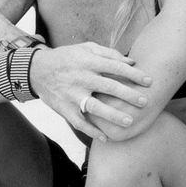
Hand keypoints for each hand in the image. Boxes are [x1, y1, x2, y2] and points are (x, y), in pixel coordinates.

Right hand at [30, 43, 151, 141]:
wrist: (36, 70)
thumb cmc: (68, 58)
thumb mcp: (86, 48)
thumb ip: (109, 54)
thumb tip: (132, 61)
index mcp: (88, 61)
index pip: (116, 67)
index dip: (134, 74)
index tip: (150, 82)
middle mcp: (81, 78)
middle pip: (109, 87)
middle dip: (129, 95)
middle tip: (145, 102)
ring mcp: (71, 95)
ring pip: (95, 107)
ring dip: (113, 116)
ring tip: (129, 122)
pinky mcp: (64, 108)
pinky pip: (79, 123)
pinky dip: (92, 131)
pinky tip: (106, 138)